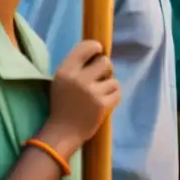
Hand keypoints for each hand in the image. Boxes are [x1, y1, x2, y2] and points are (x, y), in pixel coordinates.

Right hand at [43, 40, 120, 154]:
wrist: (62, 133)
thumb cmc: (63, 105)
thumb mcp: (62, 80)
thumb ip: (77, 66)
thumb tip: (99, 51)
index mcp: (65, 70)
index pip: (86, 47)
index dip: (96, 47)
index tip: (98, 53)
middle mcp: (78, 79)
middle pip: (105, 62)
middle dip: (106, 70)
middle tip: (100, 79)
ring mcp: (91, 92)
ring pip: (113, 79)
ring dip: (109, 86)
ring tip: (99, 95)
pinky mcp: (102, 105)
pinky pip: (117, 92)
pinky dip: (113, 97)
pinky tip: (104, 103)